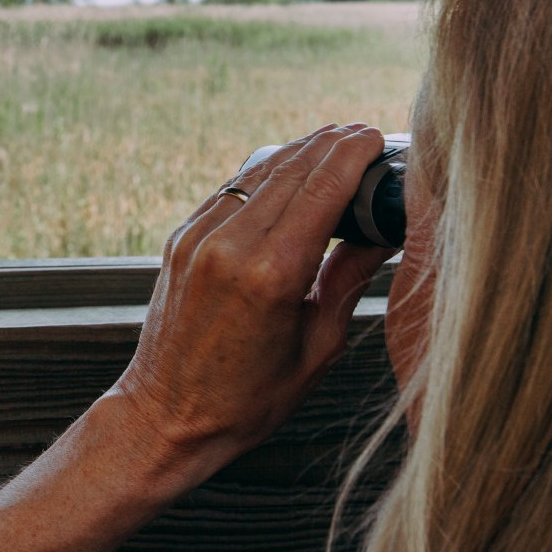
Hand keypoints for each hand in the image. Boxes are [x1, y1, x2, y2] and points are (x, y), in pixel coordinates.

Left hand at [108, 123, 395, 482]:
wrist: (167, 417)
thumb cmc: (248, 400)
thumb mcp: (317, 348)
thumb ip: (348, 282)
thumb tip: (383, 234)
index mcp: (269, 275)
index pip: (321, 191)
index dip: (351, 156)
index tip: (376, 136)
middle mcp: (228, 246)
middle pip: (291, 171)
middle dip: (330, 146)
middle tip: (362, 134)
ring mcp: (197, 238)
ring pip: (257, 173)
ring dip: (297, 153)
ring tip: (331, 143)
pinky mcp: (180, 239)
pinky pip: (229, 191)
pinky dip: (262, 175)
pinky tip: (287, 172)